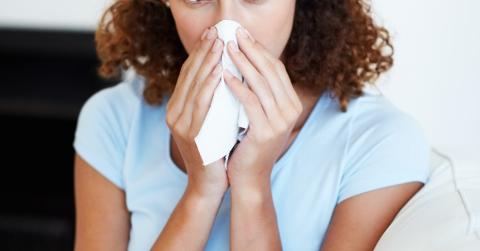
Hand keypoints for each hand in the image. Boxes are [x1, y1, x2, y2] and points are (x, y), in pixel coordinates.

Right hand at [165, 26, 227, 199]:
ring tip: (219, 45)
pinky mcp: (190, 134)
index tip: (212, 35)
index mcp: (178, 109)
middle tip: (216, 32)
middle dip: (203, 51)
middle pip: (189, 76)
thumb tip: (224, 74)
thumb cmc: (216, 150)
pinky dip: (208, 86)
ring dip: (207, 63)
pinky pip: (200, 105)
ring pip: (194, 87)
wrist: (209, 183)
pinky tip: (217, 71)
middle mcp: (175, 114)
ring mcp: (180, 124)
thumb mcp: (211, 121)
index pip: (188, 74)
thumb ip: (212, 100)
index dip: (199, 53)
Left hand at [223, 27, 303, 188]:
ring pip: (261, 83)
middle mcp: (290, 111)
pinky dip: (237, 86)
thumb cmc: (248, 144)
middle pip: (271, 71)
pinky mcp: (265, 132)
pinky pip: (250, 102)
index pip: (276, 69)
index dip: (260, 50)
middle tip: (234, 34)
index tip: (243, 35)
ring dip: (242, 63)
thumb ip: (259, 94)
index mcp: (290, 104)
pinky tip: (224, 75)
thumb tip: (245, 64)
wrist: (249, 177)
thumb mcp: (259, 116)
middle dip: (251, 50)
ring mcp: (280, 122)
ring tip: (226, 48)